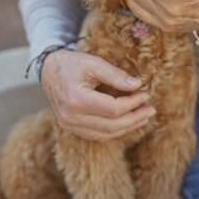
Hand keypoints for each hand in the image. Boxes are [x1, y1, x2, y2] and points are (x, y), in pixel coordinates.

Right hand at [40, 49, 155, 141]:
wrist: (48, 69)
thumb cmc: (72, 63)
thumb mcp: (94, 62)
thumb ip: (115, 75)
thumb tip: (138, 85)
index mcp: (76, 99)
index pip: (113, 109)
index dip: (132, 103)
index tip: (145, 94)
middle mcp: (70, 117)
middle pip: (111, 126)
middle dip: (135, 119)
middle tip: (151, 110)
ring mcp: (69, 125)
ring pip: (105, 134)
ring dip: (127, 127)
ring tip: (144, 117)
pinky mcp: (70, 127)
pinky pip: (97, 135)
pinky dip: (114, 130)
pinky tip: (128, 122)